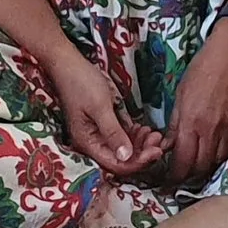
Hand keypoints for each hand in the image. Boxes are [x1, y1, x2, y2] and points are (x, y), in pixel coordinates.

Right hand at [50, 53, 166, 179]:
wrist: (68, 63)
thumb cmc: (81, 83)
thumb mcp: (100, 107)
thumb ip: (113, 133)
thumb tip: (125, 157)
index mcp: (87, 142)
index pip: (116, 164)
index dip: (138, 162)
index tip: (156, 151)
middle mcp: (92, 142)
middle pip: (121, 159)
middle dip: (142, 153)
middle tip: (159, 141)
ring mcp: (98, 133)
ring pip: (123, 148)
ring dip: (140, 144)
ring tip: (154, 133)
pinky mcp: (103, 124)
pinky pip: (121, 136)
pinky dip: (134, 135)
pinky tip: (145, 129)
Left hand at [167, 21, 227, 185]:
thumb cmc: (207, 66)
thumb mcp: (182, 92)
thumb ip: (177, 123)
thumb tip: (170, 145)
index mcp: (193, 122)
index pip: (182, 164)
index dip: (174, 177)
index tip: (168, 179)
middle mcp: (214, 132)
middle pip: (201, 170)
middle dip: (189, 176)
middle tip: (182, 175)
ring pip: (219, 164)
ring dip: (207, 169)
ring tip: (198, 167)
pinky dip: (225, 159)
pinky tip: (218, 155)